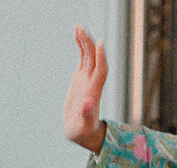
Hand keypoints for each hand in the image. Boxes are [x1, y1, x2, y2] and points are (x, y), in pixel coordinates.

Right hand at [64, 24, 108, 152]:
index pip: (100, 71)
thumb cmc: (83, 132)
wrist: (83, 132)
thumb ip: (86, 115)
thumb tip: (87, 102)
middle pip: (94, 59)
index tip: (99, 43)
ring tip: (78, 26)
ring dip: (84, 41)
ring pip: (88, 56)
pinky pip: (82, 59)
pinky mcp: (80, 79)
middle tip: (81, 28)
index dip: (101, 58)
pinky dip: (80, 46)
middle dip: (89, 43)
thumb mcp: (83, 126)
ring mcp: (86, 80)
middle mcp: (92, 83)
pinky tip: (76, 34)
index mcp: (93, 92)